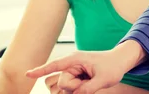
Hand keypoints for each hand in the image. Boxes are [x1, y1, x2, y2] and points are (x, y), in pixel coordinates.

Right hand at [26, 41, 145, 93]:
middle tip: (91, 81)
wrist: (121, 61)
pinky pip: (72, 89)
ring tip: (91, 81)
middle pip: (63, 83)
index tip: (27, 74)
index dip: (40, 70)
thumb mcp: (104, 79)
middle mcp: (72, 64)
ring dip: (78, 89)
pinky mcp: (76, 77)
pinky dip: (79, 89)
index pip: (55, 65)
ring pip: (67, 88)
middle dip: (74, 87)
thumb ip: (88, 89)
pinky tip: (89, 83)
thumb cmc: (113, 66)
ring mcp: (74, 71)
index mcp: (76, 59)